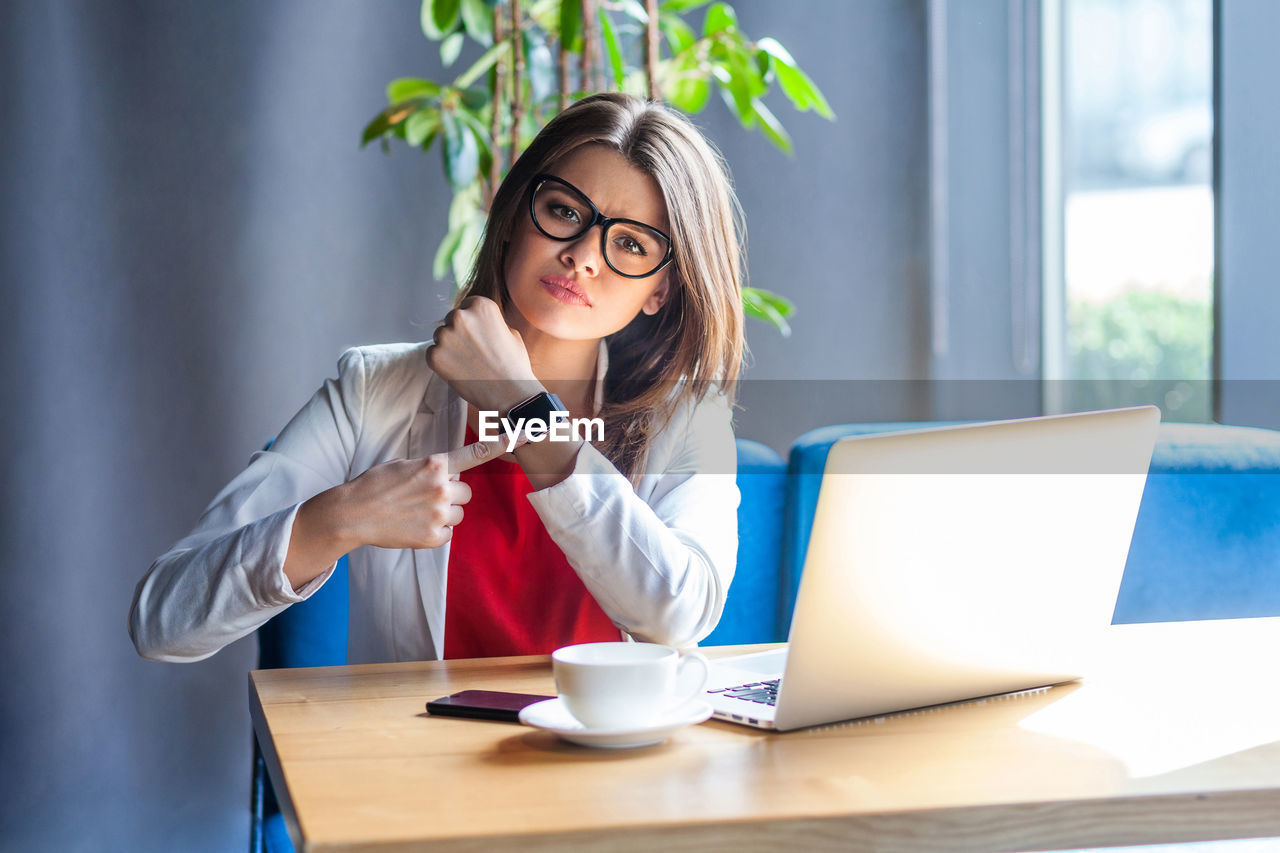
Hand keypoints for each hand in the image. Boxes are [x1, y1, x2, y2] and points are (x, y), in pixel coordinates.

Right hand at [337, 439, 513, 549]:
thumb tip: (447, 475)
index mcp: (434, 465)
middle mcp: (442, 488)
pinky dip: (436, 531)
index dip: (503, 443)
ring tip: (416, 512)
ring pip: (458, 513)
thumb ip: (430, 468)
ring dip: (444, 513)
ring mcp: (439, 514)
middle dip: (452, 494)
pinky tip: (414, 525)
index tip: (525, 434)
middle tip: (426, 496)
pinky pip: (448, 532)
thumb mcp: (403, 465)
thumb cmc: (375, 485)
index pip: (476, 453)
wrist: (352, 514)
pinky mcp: (434, 537)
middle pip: (467, 491)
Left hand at [426, 296, 542, 412]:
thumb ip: (490, 322)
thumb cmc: (513, 364)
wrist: (509, 394)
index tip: (478, 336)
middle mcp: (460, 316)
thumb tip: (476, 321)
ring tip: (469, 364)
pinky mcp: (434, 355)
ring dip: (449, 347)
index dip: (472, 322)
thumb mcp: (510, 332)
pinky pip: (432, 354)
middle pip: (451, 320)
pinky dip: (442, 362)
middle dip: (459, 333)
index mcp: (481, 305)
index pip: (466, 306)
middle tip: (473, 352)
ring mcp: (445, 336)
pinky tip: (460, 372)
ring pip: (440, 337)